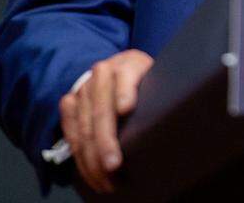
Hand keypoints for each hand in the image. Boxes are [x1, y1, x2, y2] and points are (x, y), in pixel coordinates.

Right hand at [59, 49, 153, 193]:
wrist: (119, 67)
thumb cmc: (145, 80)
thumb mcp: (158, 79)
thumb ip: (161, 91)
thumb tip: (172, 117)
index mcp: (129, 64)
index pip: (126, 76)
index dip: (124, 92)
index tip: (126, 109)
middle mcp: (103, 72)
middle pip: (102, 110)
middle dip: (105, 142)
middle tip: (113, 166)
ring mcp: (83, 87)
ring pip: (84, 126)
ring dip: (91, 157)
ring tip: (104, 179)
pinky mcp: (70, 101)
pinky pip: (70, 131)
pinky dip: (78, 154)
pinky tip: (89, 171)